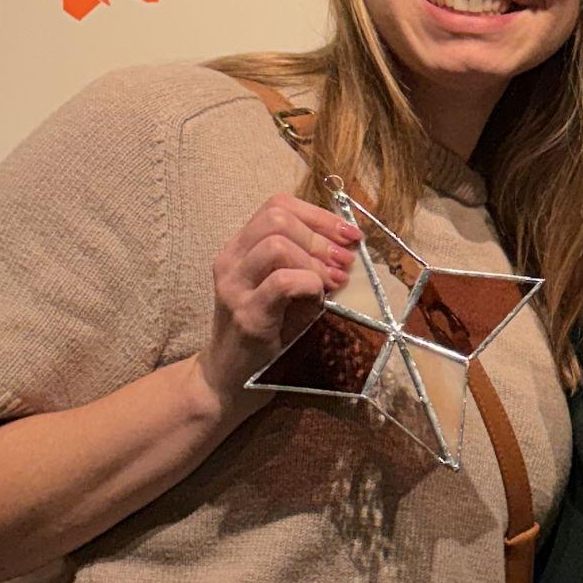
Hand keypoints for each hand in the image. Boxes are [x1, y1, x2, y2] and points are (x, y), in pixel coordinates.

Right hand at [196, 193, 360, 408]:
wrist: (231, 376)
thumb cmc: (268, 331)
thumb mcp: (290, 290)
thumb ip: (308, 263)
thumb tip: (349, 247)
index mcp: (241, 247)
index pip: (277, 206)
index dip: (320, 215)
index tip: (351, 235)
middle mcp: (231, 260)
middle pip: (277, 218)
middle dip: (321, 236)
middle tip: (345, 262)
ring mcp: (234, 285)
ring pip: (277, 245)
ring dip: (316, 261)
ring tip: (335, 282)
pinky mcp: (245, 313)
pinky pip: (282, 282)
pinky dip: (310, 284)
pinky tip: (319, 298)